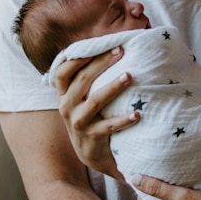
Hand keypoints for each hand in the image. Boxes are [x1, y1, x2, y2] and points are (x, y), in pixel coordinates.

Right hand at [54, 48, 139, 178]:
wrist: (92, 154)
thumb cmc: (92, 116)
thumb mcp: (83, 98)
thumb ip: (90, 77)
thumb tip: (114, 47)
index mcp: (65, 94)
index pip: (63, 71)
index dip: (78, 57)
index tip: (100, 45)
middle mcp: (67, 107)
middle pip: (82, 80)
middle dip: (101, 63)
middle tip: (121, 51)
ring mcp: (78, 123)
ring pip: (95, 101)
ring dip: (113, 87)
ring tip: (129, 76)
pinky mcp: (91, 138)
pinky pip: (108, 126)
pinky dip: (123, 119)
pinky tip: (137, 114)